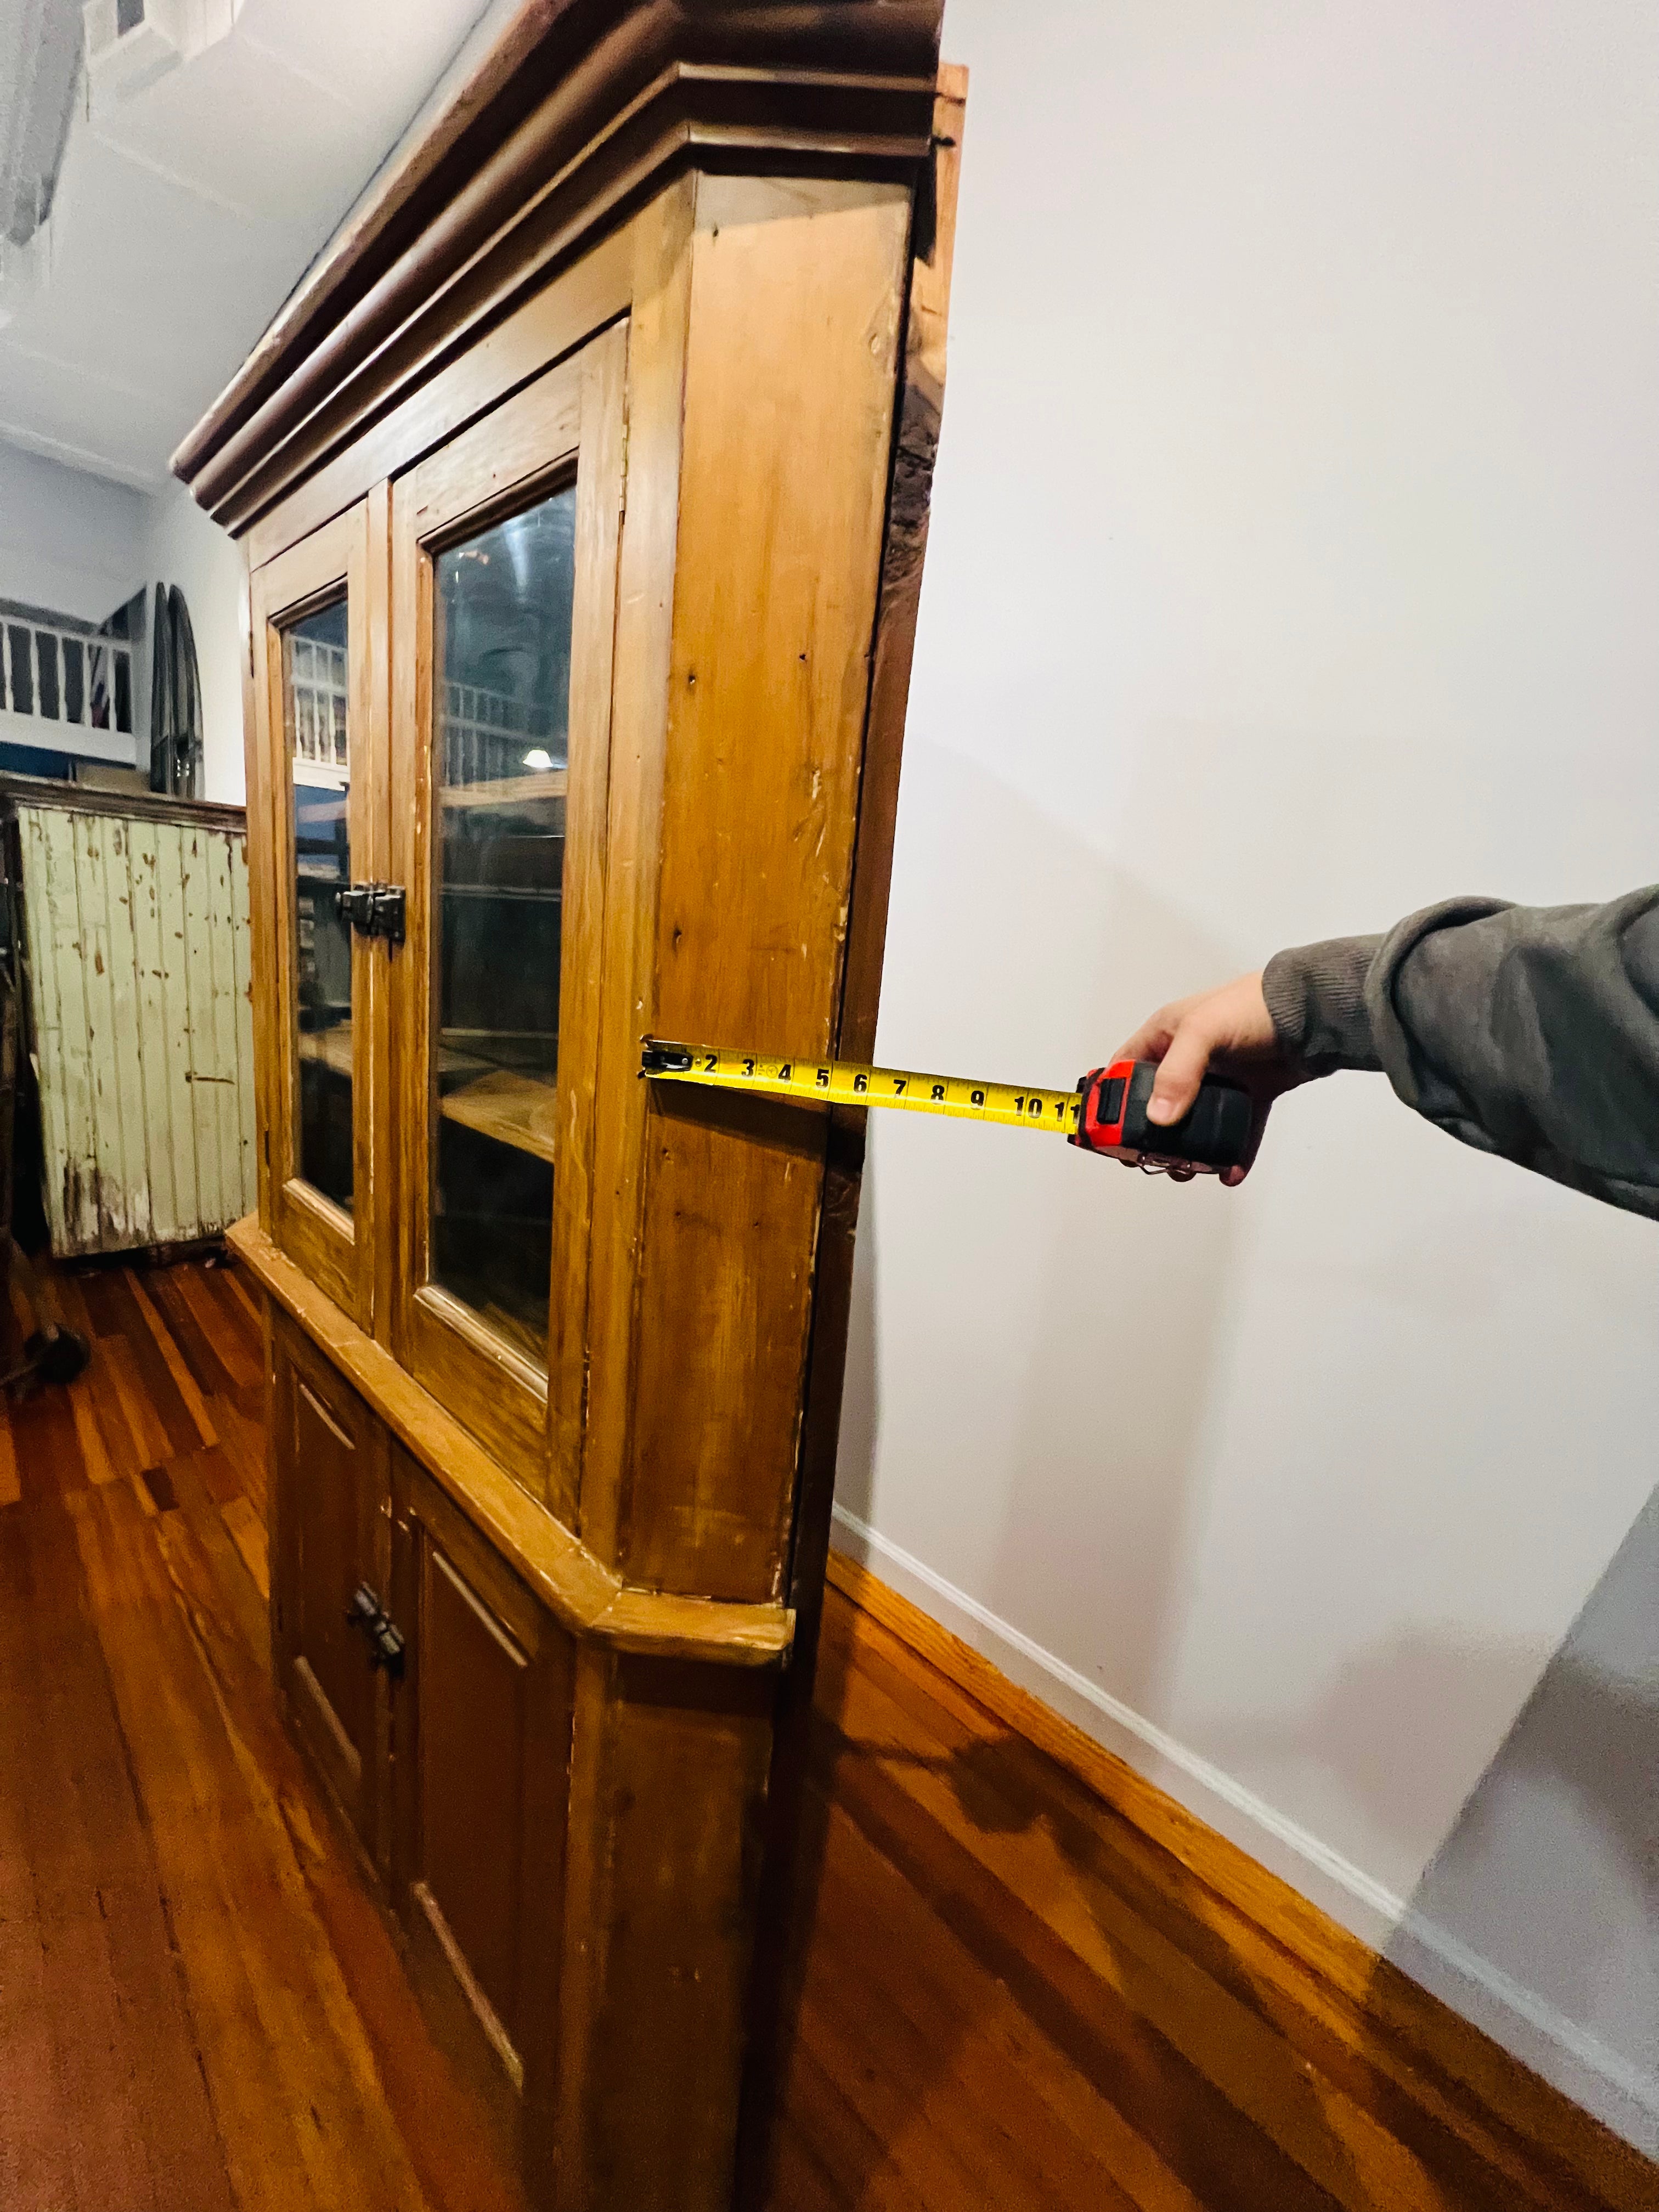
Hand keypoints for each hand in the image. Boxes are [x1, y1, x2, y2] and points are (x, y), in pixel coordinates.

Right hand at [1113, 972, 1300, 1185]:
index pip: (1125, 1071)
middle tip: (1148, 1159)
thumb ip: (1177, 1071)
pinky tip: (1230, 1171)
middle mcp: (1188, 1059)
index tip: (1109, 1131)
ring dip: (1188, 1151)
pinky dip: (1233, 1154)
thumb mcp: (1204, 1030)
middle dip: (1150, 1136)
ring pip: (1194, 1123)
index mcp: (1166, 1035)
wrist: (1314, 1011)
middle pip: (1156, 1104)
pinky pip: (1236, 1131)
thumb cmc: (1255, 1005)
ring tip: (1187, 1170)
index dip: (1112, 1100)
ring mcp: (1220, 1079)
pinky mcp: (1249, 1094)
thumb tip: (1159, 1117)